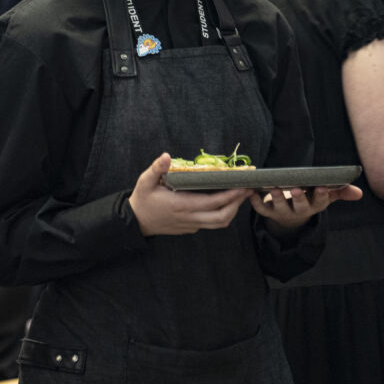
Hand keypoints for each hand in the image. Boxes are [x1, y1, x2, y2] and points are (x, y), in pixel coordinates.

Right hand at [129, 153, 252, 236]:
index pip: (212, 203)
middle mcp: (189, 218)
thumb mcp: (145, 182)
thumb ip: (156, 168)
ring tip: (240, 195)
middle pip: (222, 217)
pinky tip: (224, 201)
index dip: (230, 196)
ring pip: (219, 223)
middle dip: (238, 204)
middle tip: (247, 190)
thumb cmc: (143, 199)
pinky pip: (211, 223)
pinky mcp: (191, 228)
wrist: (136, 222)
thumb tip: (166, 156)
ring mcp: (191, 225)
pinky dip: (222, 213)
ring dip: (232, 210)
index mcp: (181, 205)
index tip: (242, 186)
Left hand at [250, 184, 362, 235]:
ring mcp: (283, 212)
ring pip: (279, 207)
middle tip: (296, 190)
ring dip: (277, 199)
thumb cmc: (310, 198)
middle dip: (298, 198)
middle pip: (300, 206)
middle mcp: (299, 211)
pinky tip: (252, 191)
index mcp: (314, 205)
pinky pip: (261, 209)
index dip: (321, 195)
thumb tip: (359, 193)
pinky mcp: (269, 211)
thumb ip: (340, 192)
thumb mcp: (326, 195)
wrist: (290, 216)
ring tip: (274, 188)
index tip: (321, 187)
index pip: (320, 202)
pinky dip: (256, 202)